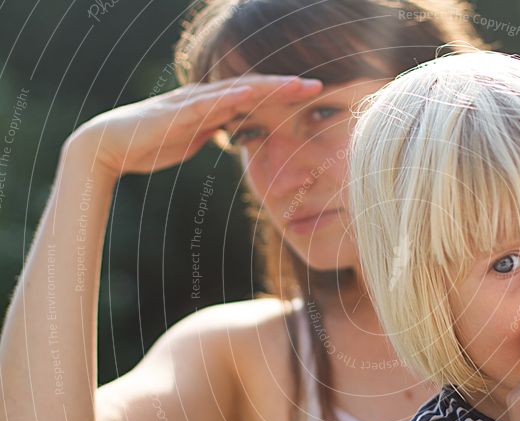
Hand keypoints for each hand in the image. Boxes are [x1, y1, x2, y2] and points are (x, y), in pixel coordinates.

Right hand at [65, 74, 322, 176]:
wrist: (109, 146)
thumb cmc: (150, 143)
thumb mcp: (192, 139)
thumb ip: (212, 131)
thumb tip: (231, 133)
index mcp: (211, 107)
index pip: (253, 97)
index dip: (282, 96)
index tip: (311, 99)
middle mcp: (205, 98)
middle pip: (253, 87)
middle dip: (286, 87)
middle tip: (319, 87)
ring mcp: (192, 102)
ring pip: (237, 89)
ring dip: (269, 86)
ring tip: (297, 84)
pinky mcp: (178, 112)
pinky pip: (209, 102)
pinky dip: (232, 96)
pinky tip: (253, 93)